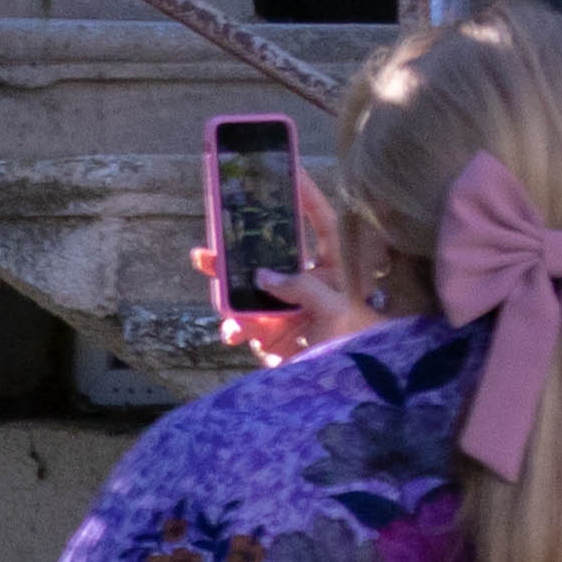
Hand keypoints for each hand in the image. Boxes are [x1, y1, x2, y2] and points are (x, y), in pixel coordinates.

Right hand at [195, 170, 374, 364]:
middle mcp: (307, 281)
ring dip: (224, 277)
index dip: (306, 194)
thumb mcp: (336, 311)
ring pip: (248, 282)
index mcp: (335, 267)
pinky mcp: (270, 334)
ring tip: (203, 261)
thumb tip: (264, 276)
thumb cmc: (358, 346)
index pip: (320, 221)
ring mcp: (286, 307)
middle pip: (271, 249)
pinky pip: (242, 322)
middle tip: (218, 218)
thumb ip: (301, 287)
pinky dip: (233, 327)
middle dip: (242, 235)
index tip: (286, 169)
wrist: (346, 392)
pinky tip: (231, 333)